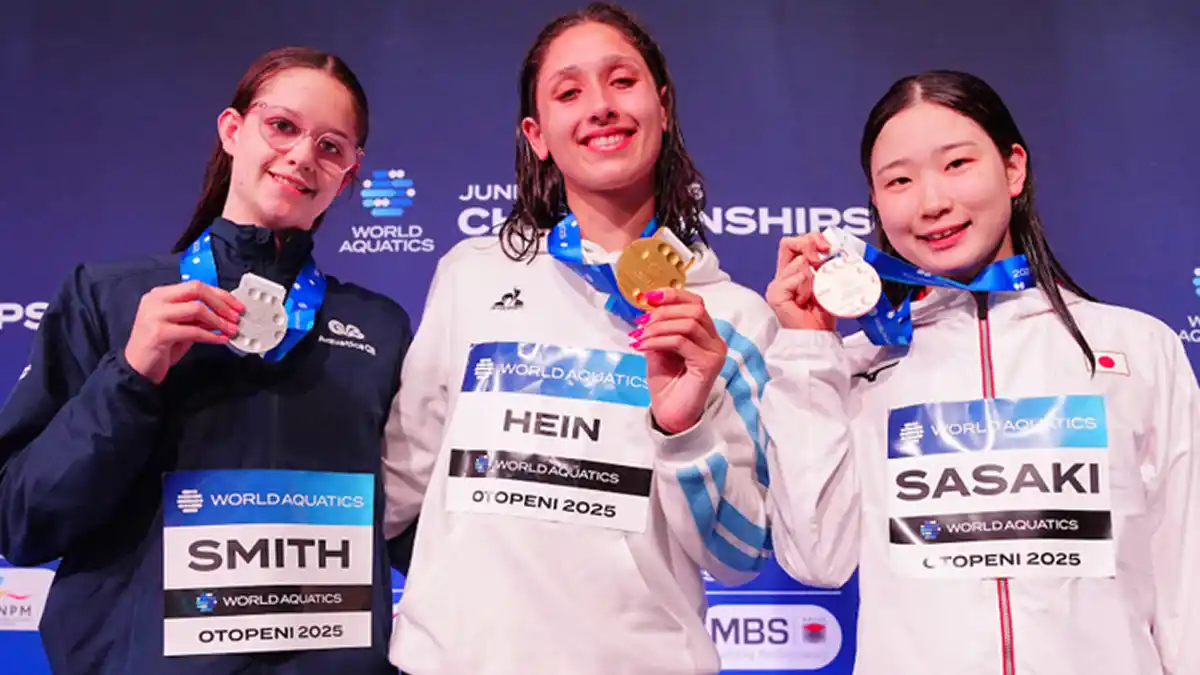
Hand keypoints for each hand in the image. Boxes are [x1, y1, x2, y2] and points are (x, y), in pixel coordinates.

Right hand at [124, 280, 243, 383]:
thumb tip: (224, 313)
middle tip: (236, 316)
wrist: (136, 368)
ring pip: (197, 309)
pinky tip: (220, 339)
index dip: (220, 294)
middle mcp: (156, 300)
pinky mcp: (159, 333)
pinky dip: (211, 335)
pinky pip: (193, 331)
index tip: (236, 304)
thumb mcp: (181, 326)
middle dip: (222, 303)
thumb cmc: (158, 346)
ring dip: (219, 321)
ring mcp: (155, 315)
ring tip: (231, 330)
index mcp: (161, 294)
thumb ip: (198, 317)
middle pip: (197, 290)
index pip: (196, 285)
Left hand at [629, 289, 727, 434]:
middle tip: (641, 323)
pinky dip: (659, 340)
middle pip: (695, 309)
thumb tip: (648, 310)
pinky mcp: (708, 364)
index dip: (673, 295)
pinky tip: (644, 346)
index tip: (648, 297)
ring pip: (688, 323)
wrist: (670, 414)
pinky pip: (681, 342)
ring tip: (640, 337)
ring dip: (659, 327)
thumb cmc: (667, 384)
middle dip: (663, 312)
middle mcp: (715, 341)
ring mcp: (715, 353)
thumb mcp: (659, 349)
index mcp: (706, 334)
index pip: (696, 303)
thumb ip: (658, 329)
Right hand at [765, 233, 837, 331]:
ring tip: (815, 295)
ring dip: (815, 277)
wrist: (816, 339)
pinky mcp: (776, 293)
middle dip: (809, 244)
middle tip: (822, 256)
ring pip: (799, 263)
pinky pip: (797, 278)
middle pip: (788, 243)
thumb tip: (833, 249)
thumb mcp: (827, 284)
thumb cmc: (821, 317)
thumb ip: (825, 267)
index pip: (794, 243)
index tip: (828, 246)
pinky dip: (808, 288)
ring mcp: (776, 285)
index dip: (811, 238)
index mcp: (791, 273)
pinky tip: (806, 301)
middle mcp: (781, 277)